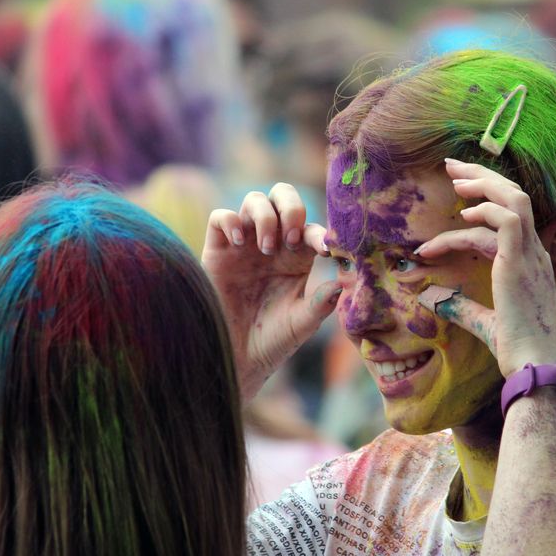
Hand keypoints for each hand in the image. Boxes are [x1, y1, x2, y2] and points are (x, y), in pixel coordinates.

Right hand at [202, 183, 340, 399]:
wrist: (236, 359)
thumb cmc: (271, 342)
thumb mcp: (300, 325)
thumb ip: (319, 305)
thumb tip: (339, 285)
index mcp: (297, 258)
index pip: (311, 229)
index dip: (321, 233)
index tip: (326, 249)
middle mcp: (272, 244)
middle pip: (283, 197)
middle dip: (291, 207)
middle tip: (291, 238)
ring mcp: (243, 245)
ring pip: (254, 200)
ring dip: (266, 217)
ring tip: (267, 249)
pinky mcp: (217, 250)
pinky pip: (221, 217)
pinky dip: (231, 221)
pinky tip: (240, 244)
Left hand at [415, 160, 555, 377]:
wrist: (536, 366)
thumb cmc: (518, 351)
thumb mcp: (484, 323)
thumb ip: (463, 308)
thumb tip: (434, 300)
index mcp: (531, 263)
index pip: (512, 216)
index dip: (486, 198)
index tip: (460, 194)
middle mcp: (535, 253)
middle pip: (514, 197)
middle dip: (482, 177)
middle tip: (452, 168)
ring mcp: (530, 255)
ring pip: (513, 199)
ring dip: (482, 185)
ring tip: (454, 182)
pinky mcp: (519, 262)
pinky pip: (503, 221)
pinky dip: (479, 215)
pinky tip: (457, 221)